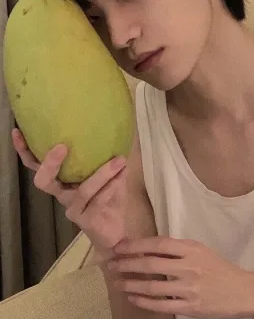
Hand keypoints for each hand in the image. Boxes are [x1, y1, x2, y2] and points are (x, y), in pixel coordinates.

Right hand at [12, 128, 128, 252]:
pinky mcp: (86, 220)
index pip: (38, 166)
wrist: (116, 233)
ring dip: (103, 173)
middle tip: (62, 146)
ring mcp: (73, 209)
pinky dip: (113, 185)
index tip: (18, 131)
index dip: (25, 151)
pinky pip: (99, 201)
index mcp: (62, 182)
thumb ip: (107, 160)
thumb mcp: (110, 177)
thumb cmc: (109, 201)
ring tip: (119, 160)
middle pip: (44, 181)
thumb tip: (114, 136)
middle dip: (50, 164)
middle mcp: (63, 195)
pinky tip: (124, 174)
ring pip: (83, 190)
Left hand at [108, 236, 253, 318]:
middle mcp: (189, 267)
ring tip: (118, 281)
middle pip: (151, 264)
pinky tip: (133, 296)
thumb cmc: (218, 267)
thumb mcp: (200, 250)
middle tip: (112, 264)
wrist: (241, 291)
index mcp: (191, 249)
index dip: (137, 245)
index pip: (158, 244)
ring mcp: (189, 288)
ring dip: (131, 283)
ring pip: (153, 286)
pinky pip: (161, 305)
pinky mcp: (189, 307)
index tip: (120, 246)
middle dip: (127, 264)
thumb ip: (177, 249)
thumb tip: (148, 248)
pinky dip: (144, 300)